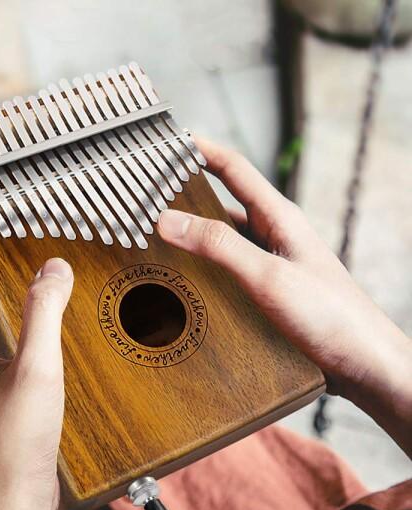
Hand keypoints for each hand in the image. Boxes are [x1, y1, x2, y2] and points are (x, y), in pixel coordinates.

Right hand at [158, 139, 411, 455]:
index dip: (201, 150)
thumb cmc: (330, 316)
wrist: (363, 363)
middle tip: (151, 197)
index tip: (169, 141)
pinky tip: (186, 282)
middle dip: (188, 196)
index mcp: (279, 218)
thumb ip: (220, 246)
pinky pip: (229, 269)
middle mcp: (274, 236)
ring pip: (224, 240)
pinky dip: (205, 268)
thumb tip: (169, 220)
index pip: (234, 169)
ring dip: (194, 236)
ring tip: (157, 239)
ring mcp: (271, 264)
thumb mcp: (269, 276)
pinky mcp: (268, 291)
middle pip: (224, 203)